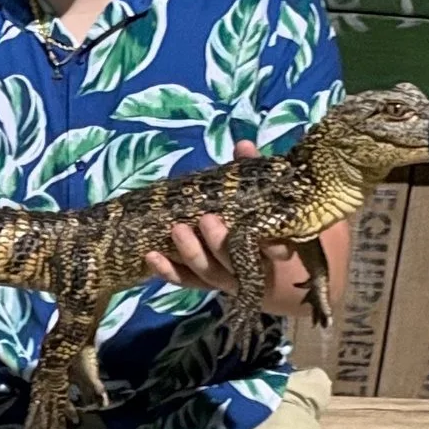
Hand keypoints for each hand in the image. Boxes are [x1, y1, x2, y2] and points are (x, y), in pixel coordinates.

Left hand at [143, 141, 311, 311]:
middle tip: (206, 219)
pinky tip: (151, 257)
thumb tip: (242, 145)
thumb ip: (253, 173)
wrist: (265, 272)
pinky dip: (168, 271)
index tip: (263, 237)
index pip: (276, 253)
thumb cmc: (261, 223)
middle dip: (219, 243)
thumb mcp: (261, 198)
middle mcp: (248, 270)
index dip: (273, 249)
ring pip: (207, 273)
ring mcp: (225, 279)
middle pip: (233, 264)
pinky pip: (185, 281)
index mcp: (272, 250)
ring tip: (176, 230)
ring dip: (191, 253)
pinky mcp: (203, 283)